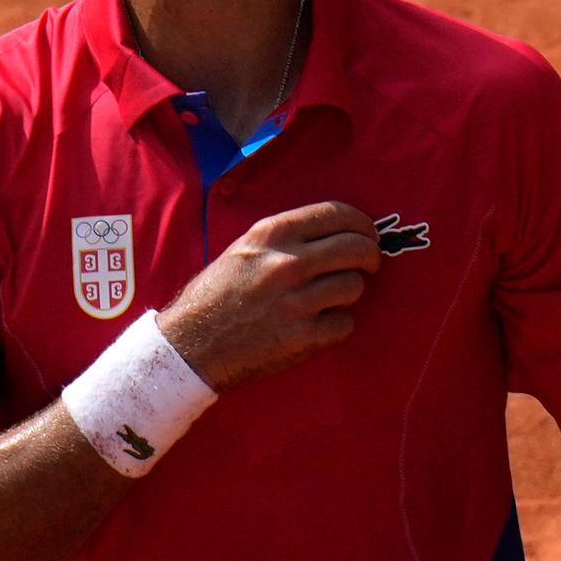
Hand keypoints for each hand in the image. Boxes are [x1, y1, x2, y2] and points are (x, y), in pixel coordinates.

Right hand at [157, 202, 379, 389]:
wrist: (190, 345)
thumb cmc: (214, 296)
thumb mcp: (243, 249)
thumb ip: (284, 238)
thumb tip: (330, 234)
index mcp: (272, 235)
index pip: (336, 214)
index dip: (361, 223)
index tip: (367, 233)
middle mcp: (287, 263)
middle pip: (355, 248)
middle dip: (370, 255)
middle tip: (369, 264)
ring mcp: (296, 302)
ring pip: (354, 286)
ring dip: (349, 292)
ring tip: (331, 298)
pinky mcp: (302, 338)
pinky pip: (345, 324)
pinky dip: (338, 325)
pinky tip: (321, 325)